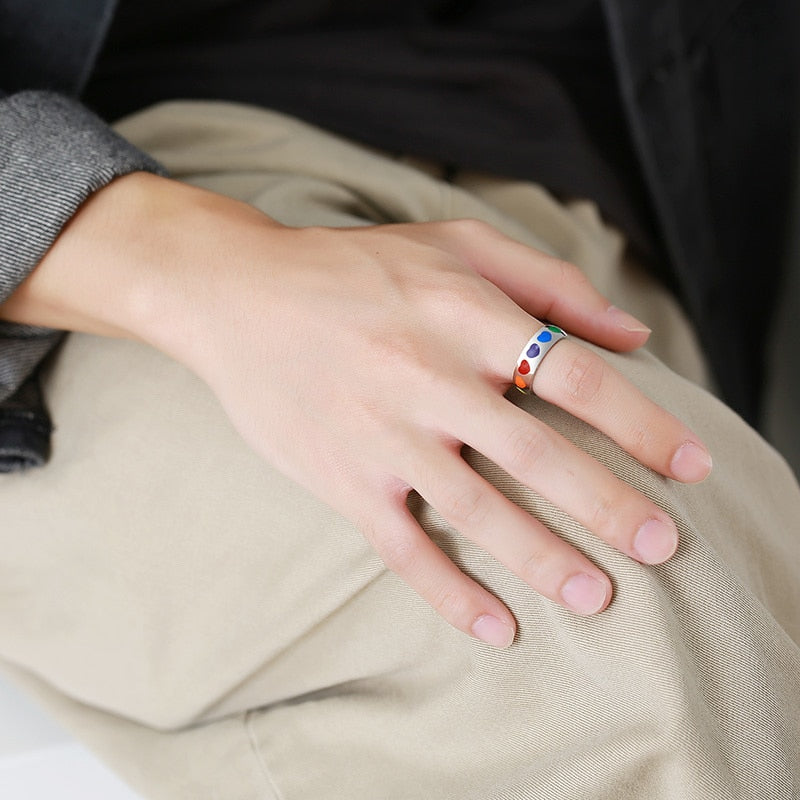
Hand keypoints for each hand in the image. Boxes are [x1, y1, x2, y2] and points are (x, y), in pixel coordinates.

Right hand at [4, 174, 711, 647]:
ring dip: (545, 559)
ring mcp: (382, 434)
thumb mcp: (454, 244)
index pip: (575, 375)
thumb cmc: (354, 268)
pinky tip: (496, 628)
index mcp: (465, 314)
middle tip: (663, 546)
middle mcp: (429, 376)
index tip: (690, 465)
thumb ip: (548, 282)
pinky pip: (404, 548)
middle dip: (611, 505)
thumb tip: (633, 336)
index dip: (642, 423)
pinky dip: (451, 593)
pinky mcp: (342, 479)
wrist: (239, 295)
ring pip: (479, 511)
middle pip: (541, 454)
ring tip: (598, 595)